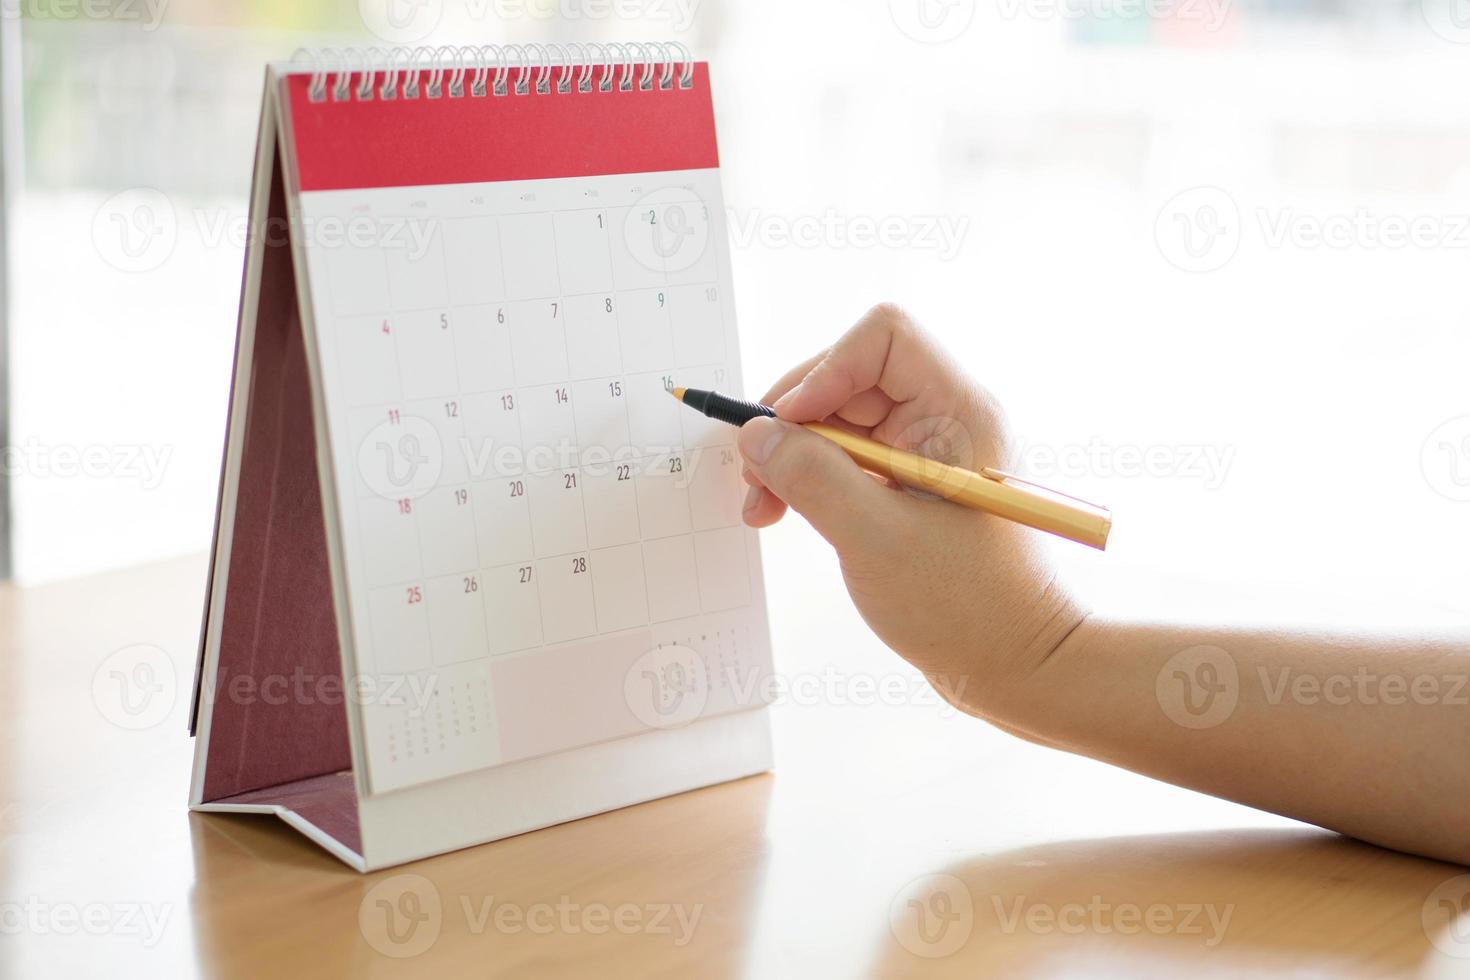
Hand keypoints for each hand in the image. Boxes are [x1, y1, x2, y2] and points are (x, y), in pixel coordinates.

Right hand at [737, 304, 1086, 717]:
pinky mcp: (914, 485)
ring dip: (794, 453)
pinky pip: (850, 456)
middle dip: (794, 419)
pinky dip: (812, 477)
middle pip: (852, 375)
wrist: (1018, 667)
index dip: (825, 369)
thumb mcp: (874, 539)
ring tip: (764, 505)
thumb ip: (811, 478)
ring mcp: (930, 451)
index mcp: (959, 411)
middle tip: (756, 475)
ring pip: (842, 418)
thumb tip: (756, 436)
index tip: (787, 427)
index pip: (884, 337)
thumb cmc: (967, 608)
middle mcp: (947, 418)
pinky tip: (786, 511)